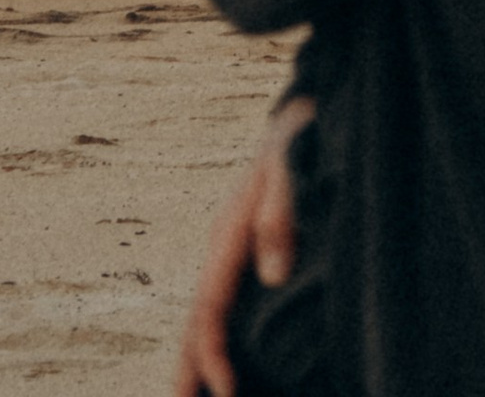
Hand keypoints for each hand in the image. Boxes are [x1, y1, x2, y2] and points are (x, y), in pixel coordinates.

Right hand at [172, 94, 310, 396]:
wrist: (297, 116)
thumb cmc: (297, 143)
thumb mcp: (290, 170)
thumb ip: (280, 219)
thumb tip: (274, 278)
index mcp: (225, 239)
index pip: (209, 312)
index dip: (213, 355)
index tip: (225, 391)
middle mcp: (222, 252)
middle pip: (196, 321)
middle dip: (187, 368)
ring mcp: (231, 253)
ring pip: (207, 315)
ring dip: (198, 356)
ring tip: (191, 394)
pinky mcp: (245, 252)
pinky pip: (225, 303)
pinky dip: (218, 336)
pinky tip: (231, 357)